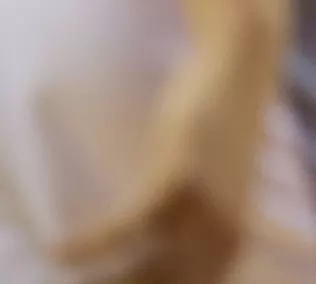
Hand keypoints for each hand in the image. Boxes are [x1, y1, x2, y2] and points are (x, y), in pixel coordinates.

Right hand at [57, 38, 279, 283]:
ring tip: (68, 280)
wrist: (241, 68)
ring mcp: (203, 209)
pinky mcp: (180, 178)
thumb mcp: (218, 187)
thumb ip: (197, 226)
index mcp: (232, 244)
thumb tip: (162, 250)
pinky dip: (91, 244)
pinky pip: (125, 226)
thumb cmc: (223, 126)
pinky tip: (59, 249)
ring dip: (99, 279)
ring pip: (142, 270)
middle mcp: (223, 235)